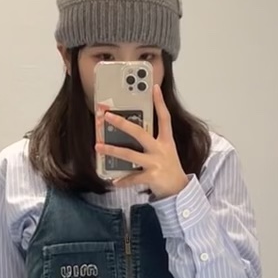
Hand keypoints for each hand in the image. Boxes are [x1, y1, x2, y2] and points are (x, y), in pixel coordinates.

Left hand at [96, 85, 189, 199]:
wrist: (179, 189)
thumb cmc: (168, 167)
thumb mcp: (165, 150)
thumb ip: (151, 141)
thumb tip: (130, 132)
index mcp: (165, 141)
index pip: (164, 117)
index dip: (160, 102)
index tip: (154, 88)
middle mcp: (160, 149)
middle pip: (139, 133)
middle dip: (122, 123)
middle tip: (108, 116)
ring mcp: (156, 163)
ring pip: (129, 154)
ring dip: (112, 150)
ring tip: (98, 147)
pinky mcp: (152, 177)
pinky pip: (132, 178)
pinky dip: (122, 180)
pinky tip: (114, 180)